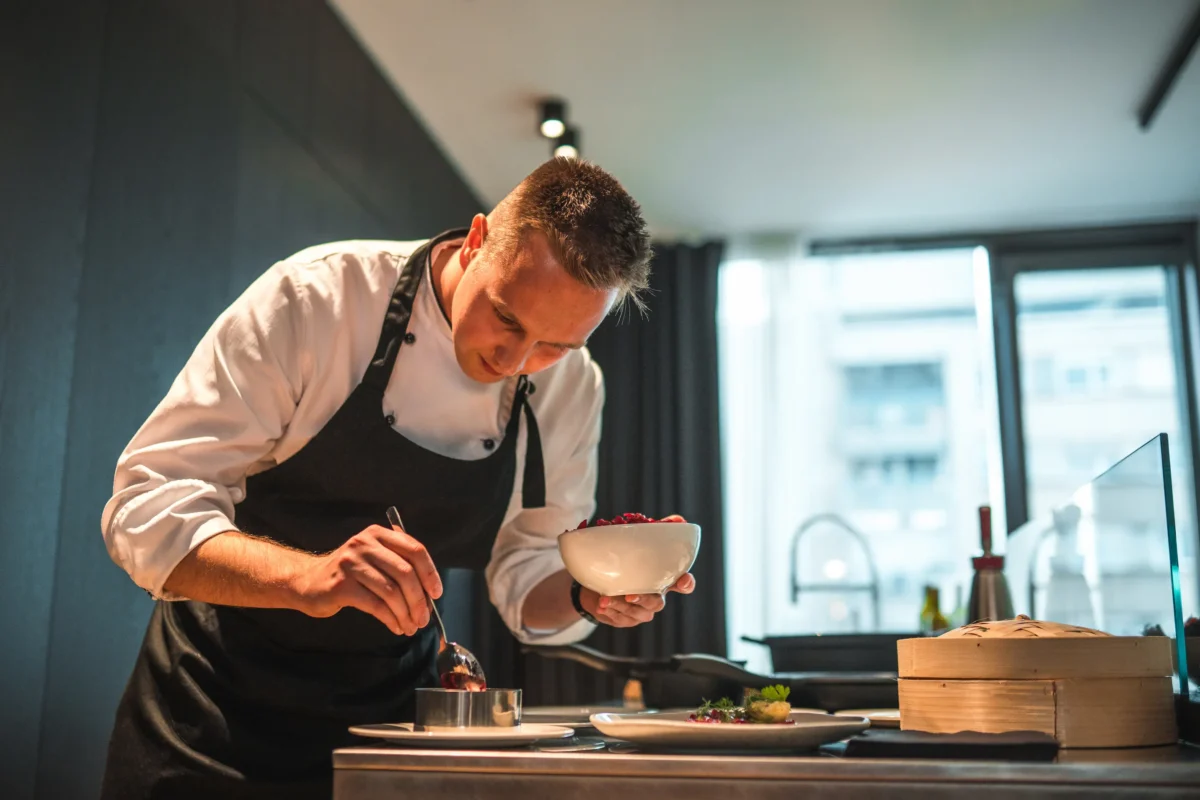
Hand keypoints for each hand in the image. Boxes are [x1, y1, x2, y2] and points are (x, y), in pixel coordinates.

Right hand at [290, 524, 441, 636]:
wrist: (307, 582)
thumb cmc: (349, 574)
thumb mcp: (373, 558)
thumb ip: (399, 565)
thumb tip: (429, 592)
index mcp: (378, 534)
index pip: (415, 550)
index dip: (430, 573)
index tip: (437, 593)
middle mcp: (365, 543)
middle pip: (405, 573)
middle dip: (419, 600)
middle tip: (423, 619)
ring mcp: (351, 563)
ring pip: (391, 591)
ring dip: (406, 613)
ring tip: (410, 626)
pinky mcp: (341, 585)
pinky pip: (376, 605)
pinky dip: (391, 619)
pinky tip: (395, 627)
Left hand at [579, 514, 695, 627]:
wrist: (597, 581)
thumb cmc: (623, 561)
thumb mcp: (635, 544)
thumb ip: (656, 531)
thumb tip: (679, 519)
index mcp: (663, 579)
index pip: (683, 584)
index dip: (686, 584)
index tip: (683, 581)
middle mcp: (656, 596)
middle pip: (658, 603)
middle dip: (645, 600)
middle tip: (629, 595)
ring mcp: (642, 610)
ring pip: (638, 613)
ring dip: (621, 607)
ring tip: (604, 599)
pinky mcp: (627, 619)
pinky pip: (621, 619)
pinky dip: (610, 612)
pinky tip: (601, 605)